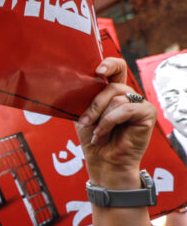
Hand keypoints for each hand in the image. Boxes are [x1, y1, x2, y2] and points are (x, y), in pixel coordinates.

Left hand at [76, 58, 156, 188]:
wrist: (103, 161)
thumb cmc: (94, 139)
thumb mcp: (84, 115)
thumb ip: (86, 99)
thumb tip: (79, 83)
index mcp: (112, 92)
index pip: (116, 68)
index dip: (110, 65)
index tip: (98, 71)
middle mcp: (127, 95)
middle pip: (112, 86)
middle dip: (95, 105)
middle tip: (85, 121)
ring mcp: (139, 103)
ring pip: (117, 98)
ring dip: (101, 117)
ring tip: (97, 132)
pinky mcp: (147, 113)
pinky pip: (126, 108)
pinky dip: (111, 121)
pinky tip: (104, 132)